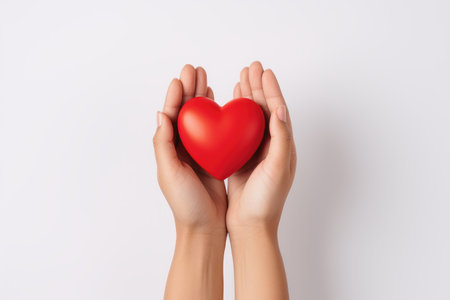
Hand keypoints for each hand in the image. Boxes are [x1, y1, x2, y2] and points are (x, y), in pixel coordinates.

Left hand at [153, 64, 226, 234]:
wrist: (205, 225)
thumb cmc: (185, 203)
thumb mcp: (169, 173)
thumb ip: (164, 145)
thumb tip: (161, 115)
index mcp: (168, 149)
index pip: (170, 115)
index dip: (175, 95)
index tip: (182, 78)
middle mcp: (181, 147)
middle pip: (185, 111)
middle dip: (189, 89)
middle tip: (196, 69)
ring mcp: (198, 150)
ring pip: (199, 117)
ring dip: (201, 96)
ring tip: (206, 78)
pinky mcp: (213, 156)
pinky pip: (213, 129)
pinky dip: (214, 113)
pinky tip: (218, 101)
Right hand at [227, 61, 296, 233]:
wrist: (252, 225)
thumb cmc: (266, 201)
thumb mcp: (277, 169)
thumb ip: (280, 139)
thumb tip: (280, 109)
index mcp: (283, 146)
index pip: (278, 111)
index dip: (271, 89)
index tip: (263, 71)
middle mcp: (272, 146)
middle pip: (265, 110)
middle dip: (259, 87)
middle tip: (251, 67)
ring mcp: (257, 152)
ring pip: (251, 118)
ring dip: (248, 97)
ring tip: (241, 78)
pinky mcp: (243, 158)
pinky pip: (238, 130)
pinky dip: (235, 115)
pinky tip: (230, 105)